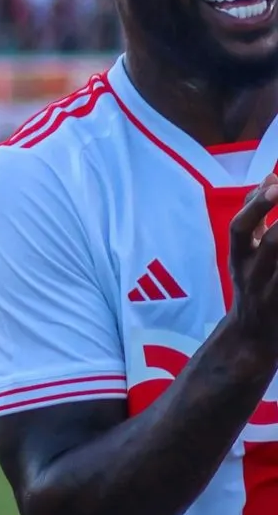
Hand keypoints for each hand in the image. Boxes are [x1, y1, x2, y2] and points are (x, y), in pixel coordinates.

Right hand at [227, 172, 277, 357]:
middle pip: (272, 244)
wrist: (253, 338)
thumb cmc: (253, 285)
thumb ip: (256, 215)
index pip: (240, 228)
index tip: (277, 183)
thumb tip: (270, 176)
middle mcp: (253, 275)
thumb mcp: (245, 252)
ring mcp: (273, 294)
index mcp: (240, 258)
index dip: (257, 205)